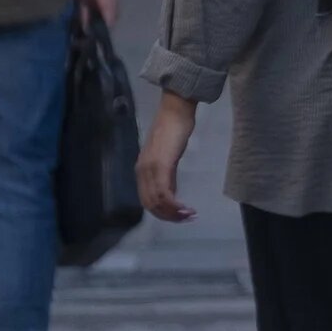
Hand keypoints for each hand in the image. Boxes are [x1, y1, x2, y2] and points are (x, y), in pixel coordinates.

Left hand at [139, 94, 199, 222]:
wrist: (175, 111)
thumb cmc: (174, 130)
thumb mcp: (168, 157)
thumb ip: (167, 175)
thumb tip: (171, 193)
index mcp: (142, 171)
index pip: (147, 201)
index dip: (163, 213)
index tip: (180, 216)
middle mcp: (142, 172)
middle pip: (151, 205)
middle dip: (169, 216)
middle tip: (187, 219)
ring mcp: (150, 168)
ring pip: (157, 201)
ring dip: (174, 213)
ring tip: (190, 215)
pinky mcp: (161, 165)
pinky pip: (164, 193)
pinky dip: (175, 205)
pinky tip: (186, 207)